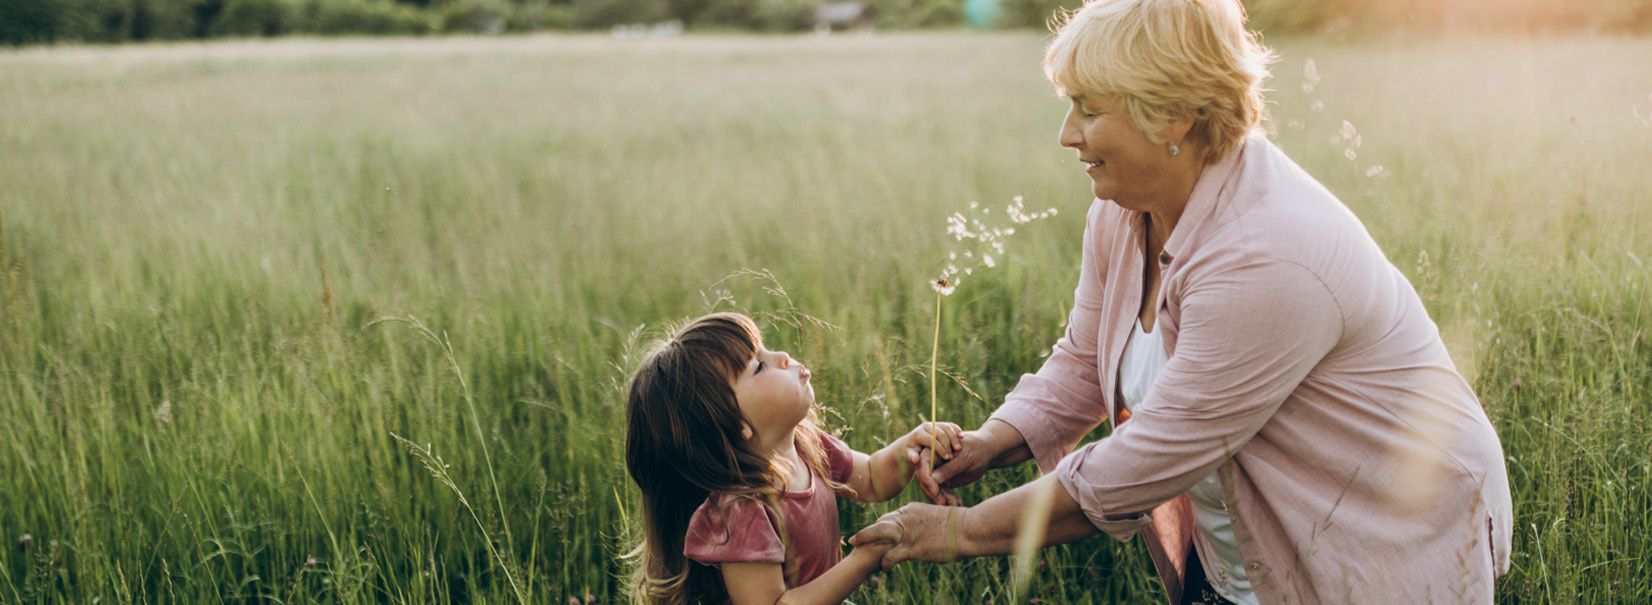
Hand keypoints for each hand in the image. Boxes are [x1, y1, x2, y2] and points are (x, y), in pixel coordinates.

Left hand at [849, 503, 967, 570]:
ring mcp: (908, 532)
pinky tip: (884, 569)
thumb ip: (926, 520)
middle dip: (868, 532)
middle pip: (881, 523)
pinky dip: (884, 563)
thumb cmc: (959, 525)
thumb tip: (926, 528)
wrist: (967, 529)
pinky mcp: (912, 548)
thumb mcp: (939, 516)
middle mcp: (906, 518)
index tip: (876, 534)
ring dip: (866, 540)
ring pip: (878, 534)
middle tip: (856, 539)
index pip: (890, 516)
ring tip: (857, 546)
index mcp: (912, 509)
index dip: (881, 526)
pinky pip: (890, 556)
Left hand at [902, 421, 962, 465]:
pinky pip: (949, 425)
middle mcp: (926, 426)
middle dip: (948, 444)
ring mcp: (933, 424)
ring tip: (959, 448)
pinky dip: (956, 430)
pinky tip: (962, 437)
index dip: (940, 448)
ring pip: (946, 427)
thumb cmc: (911, 451)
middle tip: (953, 455)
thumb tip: (915, 460)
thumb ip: (912, 457)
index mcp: (918, 434)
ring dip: (954, 437)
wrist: (911, 442)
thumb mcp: (910, 454)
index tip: (947, 457)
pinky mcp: (939, 424)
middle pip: (939, 433)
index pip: (931, 439)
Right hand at [915, 419, 1029, 503]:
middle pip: (925, 479)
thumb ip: (949, 468)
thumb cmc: (976, 449)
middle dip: (932, 493)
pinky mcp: (944, 481)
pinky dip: (947, 499)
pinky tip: (958, 503)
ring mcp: (937, 472)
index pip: (923, 464)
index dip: (926, 479)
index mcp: (935, 449)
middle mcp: (933, 461)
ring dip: (941, 499)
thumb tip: (933, 479)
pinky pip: (941, 492)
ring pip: (932, 488)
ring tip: (955, 504)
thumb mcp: (965, 459)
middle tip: (943, 503)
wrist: (986, 452)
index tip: (936, 491)